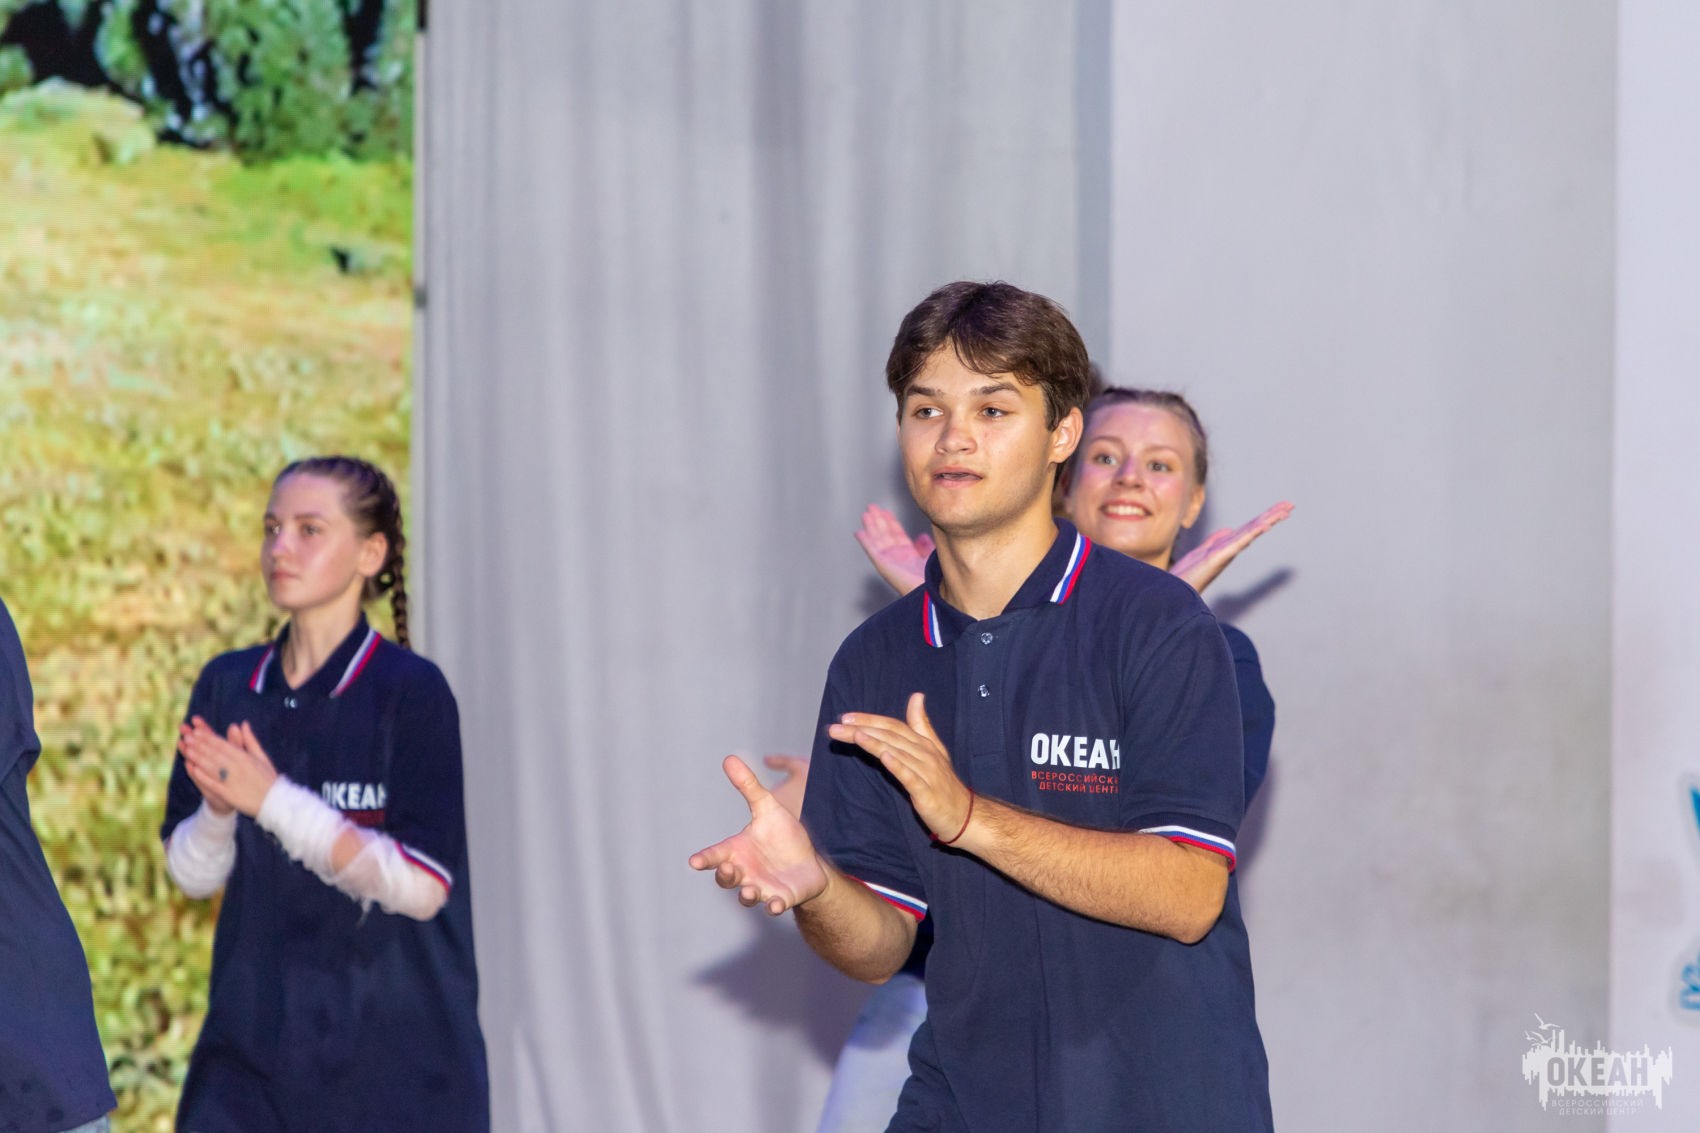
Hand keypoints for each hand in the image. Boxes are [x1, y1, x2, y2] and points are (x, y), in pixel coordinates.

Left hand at [179, 718, 278, 818]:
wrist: (274, 802)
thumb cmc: (268, 779)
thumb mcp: (262, 757)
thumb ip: (250, 740)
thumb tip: (242, 724)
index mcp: (245, 757)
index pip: (223, 745)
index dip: (208, 738)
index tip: (197, 731)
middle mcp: (237, 767)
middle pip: (215, 754)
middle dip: (200, 744)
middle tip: (187, 736)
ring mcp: (232, 780)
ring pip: (212, 766)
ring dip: (198, 757)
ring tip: (187, 749)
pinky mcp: (228, 794)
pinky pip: (213, 783)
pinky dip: (203, 776)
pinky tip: (193, 769)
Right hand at [689, 755, 827, 914]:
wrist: (809, 861)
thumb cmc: (782, 835)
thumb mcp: (768, 807)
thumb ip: (748, 787)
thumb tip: (729, 758)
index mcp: (738, 851)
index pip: (716, 855)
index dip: (705, 859)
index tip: (694, 861)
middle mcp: (745, 872)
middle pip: (727, 878)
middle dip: (725, 876)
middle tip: (728, 869)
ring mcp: (762, 888)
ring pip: (747, 896)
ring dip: (747, 895)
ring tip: (750, 891)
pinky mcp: (782, 898)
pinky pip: (775, 906)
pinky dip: (774, 906)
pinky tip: (776, 904)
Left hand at [828, 693, 970, 842]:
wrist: (965, 815)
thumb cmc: (943, 784)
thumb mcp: (933, 749)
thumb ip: (921, 724)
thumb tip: (916, 696)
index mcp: (923, 743)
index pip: (893, 726)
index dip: (870, 719)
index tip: (846, 717)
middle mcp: (925, 754)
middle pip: (890, 736)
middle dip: (862, 729)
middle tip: (836, 726)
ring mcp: (927, 773)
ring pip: (897, 753)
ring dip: (874, 743)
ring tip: (854, 735)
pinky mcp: (927, 793)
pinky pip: (910, 777)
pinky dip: (898, 765)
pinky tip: (885, 757)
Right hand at [853, 504, 933, 596]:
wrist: (932, 592)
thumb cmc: (933, 580)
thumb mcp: (930, 558)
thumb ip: (925, 547)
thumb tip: (921, 537)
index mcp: (908, 555)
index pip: (896, 534)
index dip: (890, 522)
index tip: (884, 511)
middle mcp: (897, 557)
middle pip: (885, 534)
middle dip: (878, 520)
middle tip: (872, 507)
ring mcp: (890, 561)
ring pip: (877, 540)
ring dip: (870, 527)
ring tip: (866, 513)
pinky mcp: (884, 566)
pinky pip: (873, 552)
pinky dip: (865, 542)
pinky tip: (859, 532)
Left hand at [1170, 501, 1293, 593]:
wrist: (1172, 591)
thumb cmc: (1185, 576)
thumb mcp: (1201, 553)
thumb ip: (1214, 541)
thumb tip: (1227, 530)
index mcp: (1225, 547)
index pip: (1249, 528)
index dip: (1265, 517)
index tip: (1281, 508)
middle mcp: (1228, 550)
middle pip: (1254, 528)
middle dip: (1272, 516)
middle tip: (1291, 505)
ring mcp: (1224, 554)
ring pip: (1250, 533)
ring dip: (1268, 521)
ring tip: (1285, 511)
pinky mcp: (1217, 558)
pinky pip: (1238, 542)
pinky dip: (1252, 533)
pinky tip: (1264, 525)